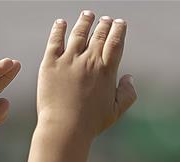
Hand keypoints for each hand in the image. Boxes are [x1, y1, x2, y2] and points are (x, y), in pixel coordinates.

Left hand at [37, 11, 136, 138]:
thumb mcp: (115, 111)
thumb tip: (129, 78)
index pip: (115, 41)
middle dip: (104, 24)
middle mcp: (89, 61)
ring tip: (87, 15)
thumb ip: (127, 94)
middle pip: (99, 34)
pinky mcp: (50, 64)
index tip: (119, 23)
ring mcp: (69, 60)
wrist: (64, 129)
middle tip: (105, 19)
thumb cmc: (90, 124)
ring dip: (84, 21)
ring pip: (78, 33)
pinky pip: (55, 40)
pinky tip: (61, 23)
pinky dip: (59, 29)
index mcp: (106, 71)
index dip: (118, 29)